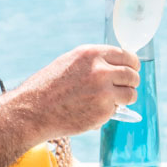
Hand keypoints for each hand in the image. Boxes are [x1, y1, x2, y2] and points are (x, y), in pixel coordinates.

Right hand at [20, 45, 140, 137]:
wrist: (33, 110)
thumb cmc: (48, 87)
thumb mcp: (70, 63)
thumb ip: (94, 62)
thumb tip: (116, 66)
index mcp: (92, 54)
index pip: (126, 56)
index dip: (132, 65)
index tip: (132, 70)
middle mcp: (100, 70)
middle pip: (132, 75)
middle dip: (131, 82)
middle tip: (126, 88)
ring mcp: (104, 91)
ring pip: (130, 94)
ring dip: (125, 99)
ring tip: (111, 101)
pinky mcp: (103, 110)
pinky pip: (116, 110)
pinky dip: (108, 112)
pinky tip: (91, 111)